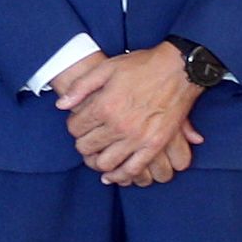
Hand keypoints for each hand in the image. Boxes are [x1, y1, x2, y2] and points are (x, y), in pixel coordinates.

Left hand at [58, 43, 205, 185]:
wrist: (180, 68)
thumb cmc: (144, 66)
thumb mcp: (108, 67)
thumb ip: (81, 86)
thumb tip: (61, 105)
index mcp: (104, 106)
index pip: (75, 128)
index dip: (74, 125)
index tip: (82, 121)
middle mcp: (118, 125)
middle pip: (86, 147)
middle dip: (83, 143)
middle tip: (90, 137)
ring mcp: (137, 137)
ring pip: (105, 163)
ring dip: (98, 161)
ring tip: (100, 154)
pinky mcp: (155, 144)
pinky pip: (132, 169)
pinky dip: (120, 176)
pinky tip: (113, 174)